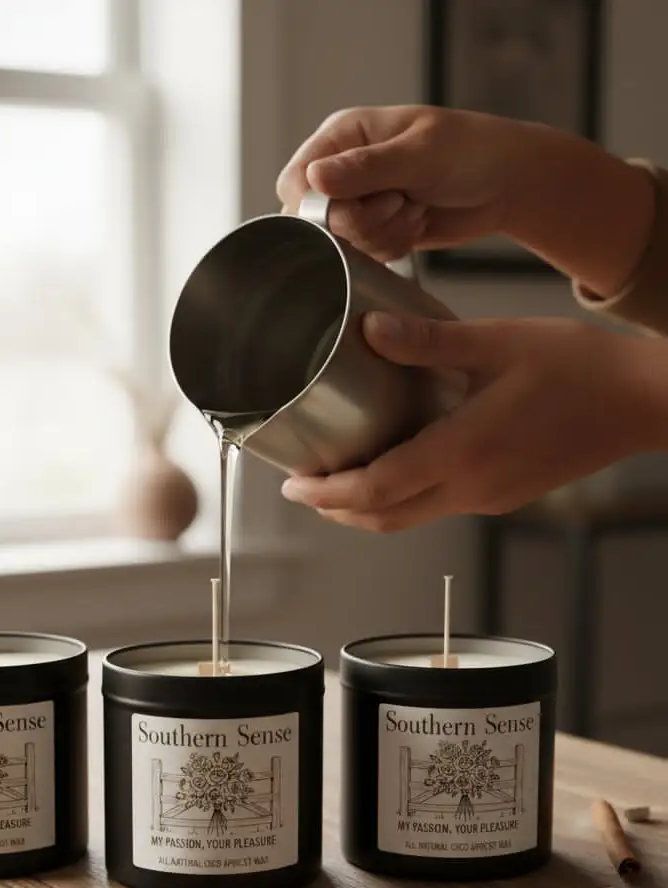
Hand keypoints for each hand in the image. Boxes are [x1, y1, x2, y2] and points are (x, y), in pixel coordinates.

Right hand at [277, 105, 523, 261]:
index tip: (354, 208)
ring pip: (341, 242)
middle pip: (316, 219)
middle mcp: (343, 168)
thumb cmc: (471, 152)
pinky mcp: (374, 229)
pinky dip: (392, 246)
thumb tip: (314, 179)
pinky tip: (416, 223)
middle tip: (398, 201)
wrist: (506, 183)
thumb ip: (366, 169)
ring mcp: (358, 201)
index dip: (316, 207)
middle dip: (359, 224)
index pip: (296, 181)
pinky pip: (364, 255)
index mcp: (343, 135)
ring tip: (414, 207)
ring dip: (383, 234)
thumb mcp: (419, 155)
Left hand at [280, 313, 666, 532]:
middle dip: (336, 510)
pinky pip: (438, 506)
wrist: (640, 402)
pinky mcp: (502, 496)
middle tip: (302, 490)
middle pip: (384, 518)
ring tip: (336, 482)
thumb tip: (369, 330)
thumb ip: (428, 341)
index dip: (327, 494)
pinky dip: (403, 498)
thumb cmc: (577, 368)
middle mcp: (470, 487)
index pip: (376, 490)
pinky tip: (394, 468)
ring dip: (367, 508)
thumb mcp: (497, 343)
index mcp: (462, 451)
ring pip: (410, 518)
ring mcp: (488, 498)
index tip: (293, 487)